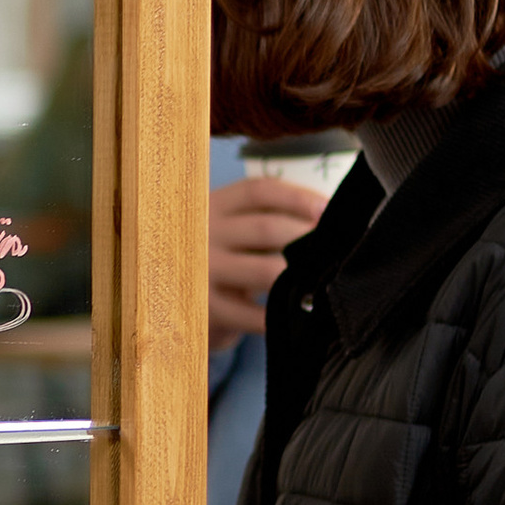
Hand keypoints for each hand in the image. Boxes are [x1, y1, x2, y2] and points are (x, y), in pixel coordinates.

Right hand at [208, 173, 326, 353]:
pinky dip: (281, 312)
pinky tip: (298, 311)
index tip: (326, 208)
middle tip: (334, 248)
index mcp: (210, 205)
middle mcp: (202, 233)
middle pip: (266, 228)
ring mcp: (202, 272)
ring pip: (265, 271)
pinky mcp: (206, 309)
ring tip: (322, 279)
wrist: (170, 301)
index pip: (258, 190)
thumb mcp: (224, 228)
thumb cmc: (215, 259)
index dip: (298, 197)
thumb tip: (323, 216)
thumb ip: (260, 216)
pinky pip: (253, 314)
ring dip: (300, 275)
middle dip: (306, 237)